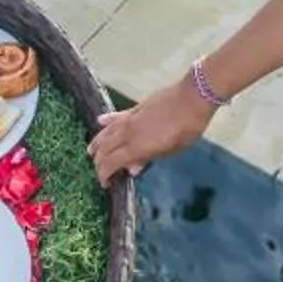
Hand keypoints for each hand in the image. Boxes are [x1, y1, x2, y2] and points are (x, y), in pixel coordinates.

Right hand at [90, 78, 214, 182]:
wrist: (192, 97)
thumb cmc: (187, 128)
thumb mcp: (171, 150)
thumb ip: (148, 159)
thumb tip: (131, 169)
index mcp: (137, 147)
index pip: (111, 162)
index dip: (104, 174)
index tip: (105, 183)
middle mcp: (128, 133)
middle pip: (105, 148)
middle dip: (98, 162)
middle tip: (99, 171)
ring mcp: (130, 119)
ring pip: (106, 132)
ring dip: (97, 143)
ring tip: (90, 151)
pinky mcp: (135, 109)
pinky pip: (116, 117)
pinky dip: (106, 121)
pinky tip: (99, 121)